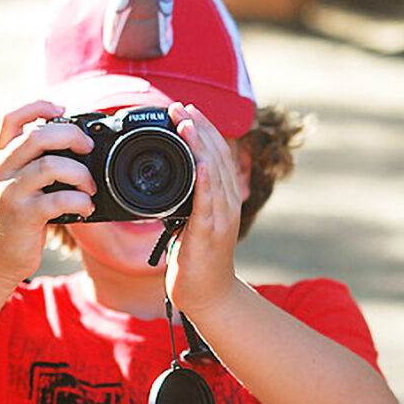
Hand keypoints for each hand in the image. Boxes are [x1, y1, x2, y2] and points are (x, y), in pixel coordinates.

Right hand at [0, 101, 96, 285]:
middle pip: (38, 135)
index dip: (37, 106)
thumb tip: (76, 140)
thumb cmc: (17, 217)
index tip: (61, 109)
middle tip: (87, 147)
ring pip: (50, 165)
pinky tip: (86, 208)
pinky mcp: (23, 215)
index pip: (11, 118)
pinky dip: (81, 201)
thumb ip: (34, 161)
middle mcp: (0, 170)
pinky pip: (60, 199)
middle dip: (71, 135)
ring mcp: (10, 192)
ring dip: (81, 173)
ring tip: (89, 187)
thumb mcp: (18, 183)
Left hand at [165, 102, 242, 316]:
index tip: (186, 110)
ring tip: (186, 123)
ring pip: (215, 173)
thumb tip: (176, 177)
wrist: (207, 296)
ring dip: (201, 146)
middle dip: (200, 128)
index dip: (204, 130)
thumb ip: (189, 198)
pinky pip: (210, 203)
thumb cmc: (197, 259)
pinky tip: (202, 164)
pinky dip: (207, 181)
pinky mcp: (211, 234)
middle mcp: (227, 203)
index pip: (217, 154)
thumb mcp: (192, 221)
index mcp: (222, 198)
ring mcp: (221, 218)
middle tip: (180, 107)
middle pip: (218, 156)